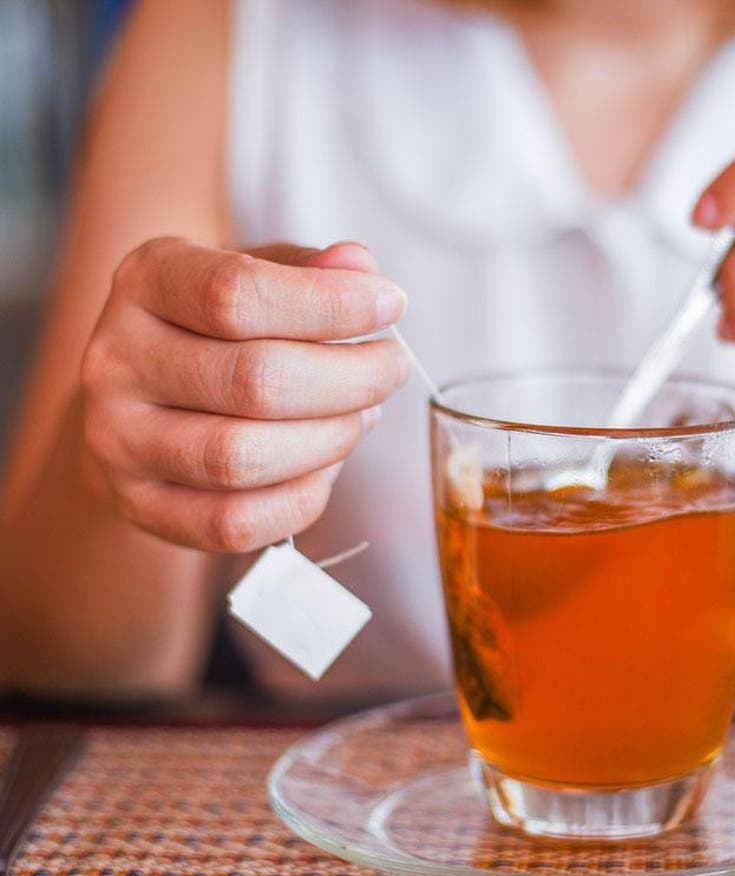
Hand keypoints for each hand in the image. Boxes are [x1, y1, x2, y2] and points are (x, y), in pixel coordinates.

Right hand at [79, 239, 407, 552]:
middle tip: (390, 369)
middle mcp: (118, 359)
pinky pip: (235, 523)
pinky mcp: (141, 507)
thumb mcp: (258, 274)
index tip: (391, 306)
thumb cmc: (219, 328)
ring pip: (242, 458)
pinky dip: (302, 498)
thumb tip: (360, 266)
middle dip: (351, 379)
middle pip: (254, 380)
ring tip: (363, 415)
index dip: (331, 304)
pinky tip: (327, 464)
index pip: (238, 294)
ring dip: (331, 440)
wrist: (145, 401)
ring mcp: (120, 440)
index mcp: (147, 281)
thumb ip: (310, 269)